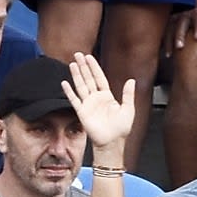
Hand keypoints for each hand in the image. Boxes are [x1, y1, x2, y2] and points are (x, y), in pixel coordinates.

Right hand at [60, 52, 139, 166]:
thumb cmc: (121, 129)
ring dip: (76, 75)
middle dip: (83, 66)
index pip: (99, 78)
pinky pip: (74, 100)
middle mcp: (96, 98)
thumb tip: (131, 80)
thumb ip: (128, 94)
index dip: (94, 67)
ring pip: (81, 86)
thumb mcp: (128, 109)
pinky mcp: (82, 112)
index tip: (89, 57)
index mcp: (107, 96)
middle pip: (88, 79)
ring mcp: (88, 104)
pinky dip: (69, 92)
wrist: (112, 142)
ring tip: (72, 64)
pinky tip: (64, 83)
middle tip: (77, 54)